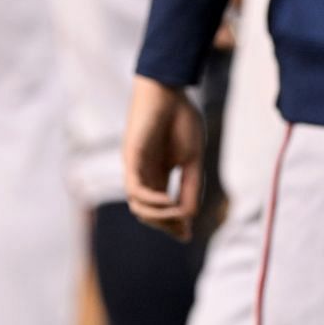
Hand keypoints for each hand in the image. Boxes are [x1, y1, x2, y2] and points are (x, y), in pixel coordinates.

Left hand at [122, 75, 204, 240]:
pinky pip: (135, 191)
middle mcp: (144, 175)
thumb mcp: (192, 159)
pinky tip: (167, 201)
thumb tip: (188, 217)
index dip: (173, 224)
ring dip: (159, 217)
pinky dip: (151, 202)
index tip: (188, 234)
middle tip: (184, 228)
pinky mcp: (131, 159)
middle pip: (148, 214)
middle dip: (167, 225)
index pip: (161, 209)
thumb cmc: (181, 119)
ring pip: (139, 207)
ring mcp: (136, 168)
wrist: (168, 90)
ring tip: (178, 213)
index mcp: (159, 174)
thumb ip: (191, 187)